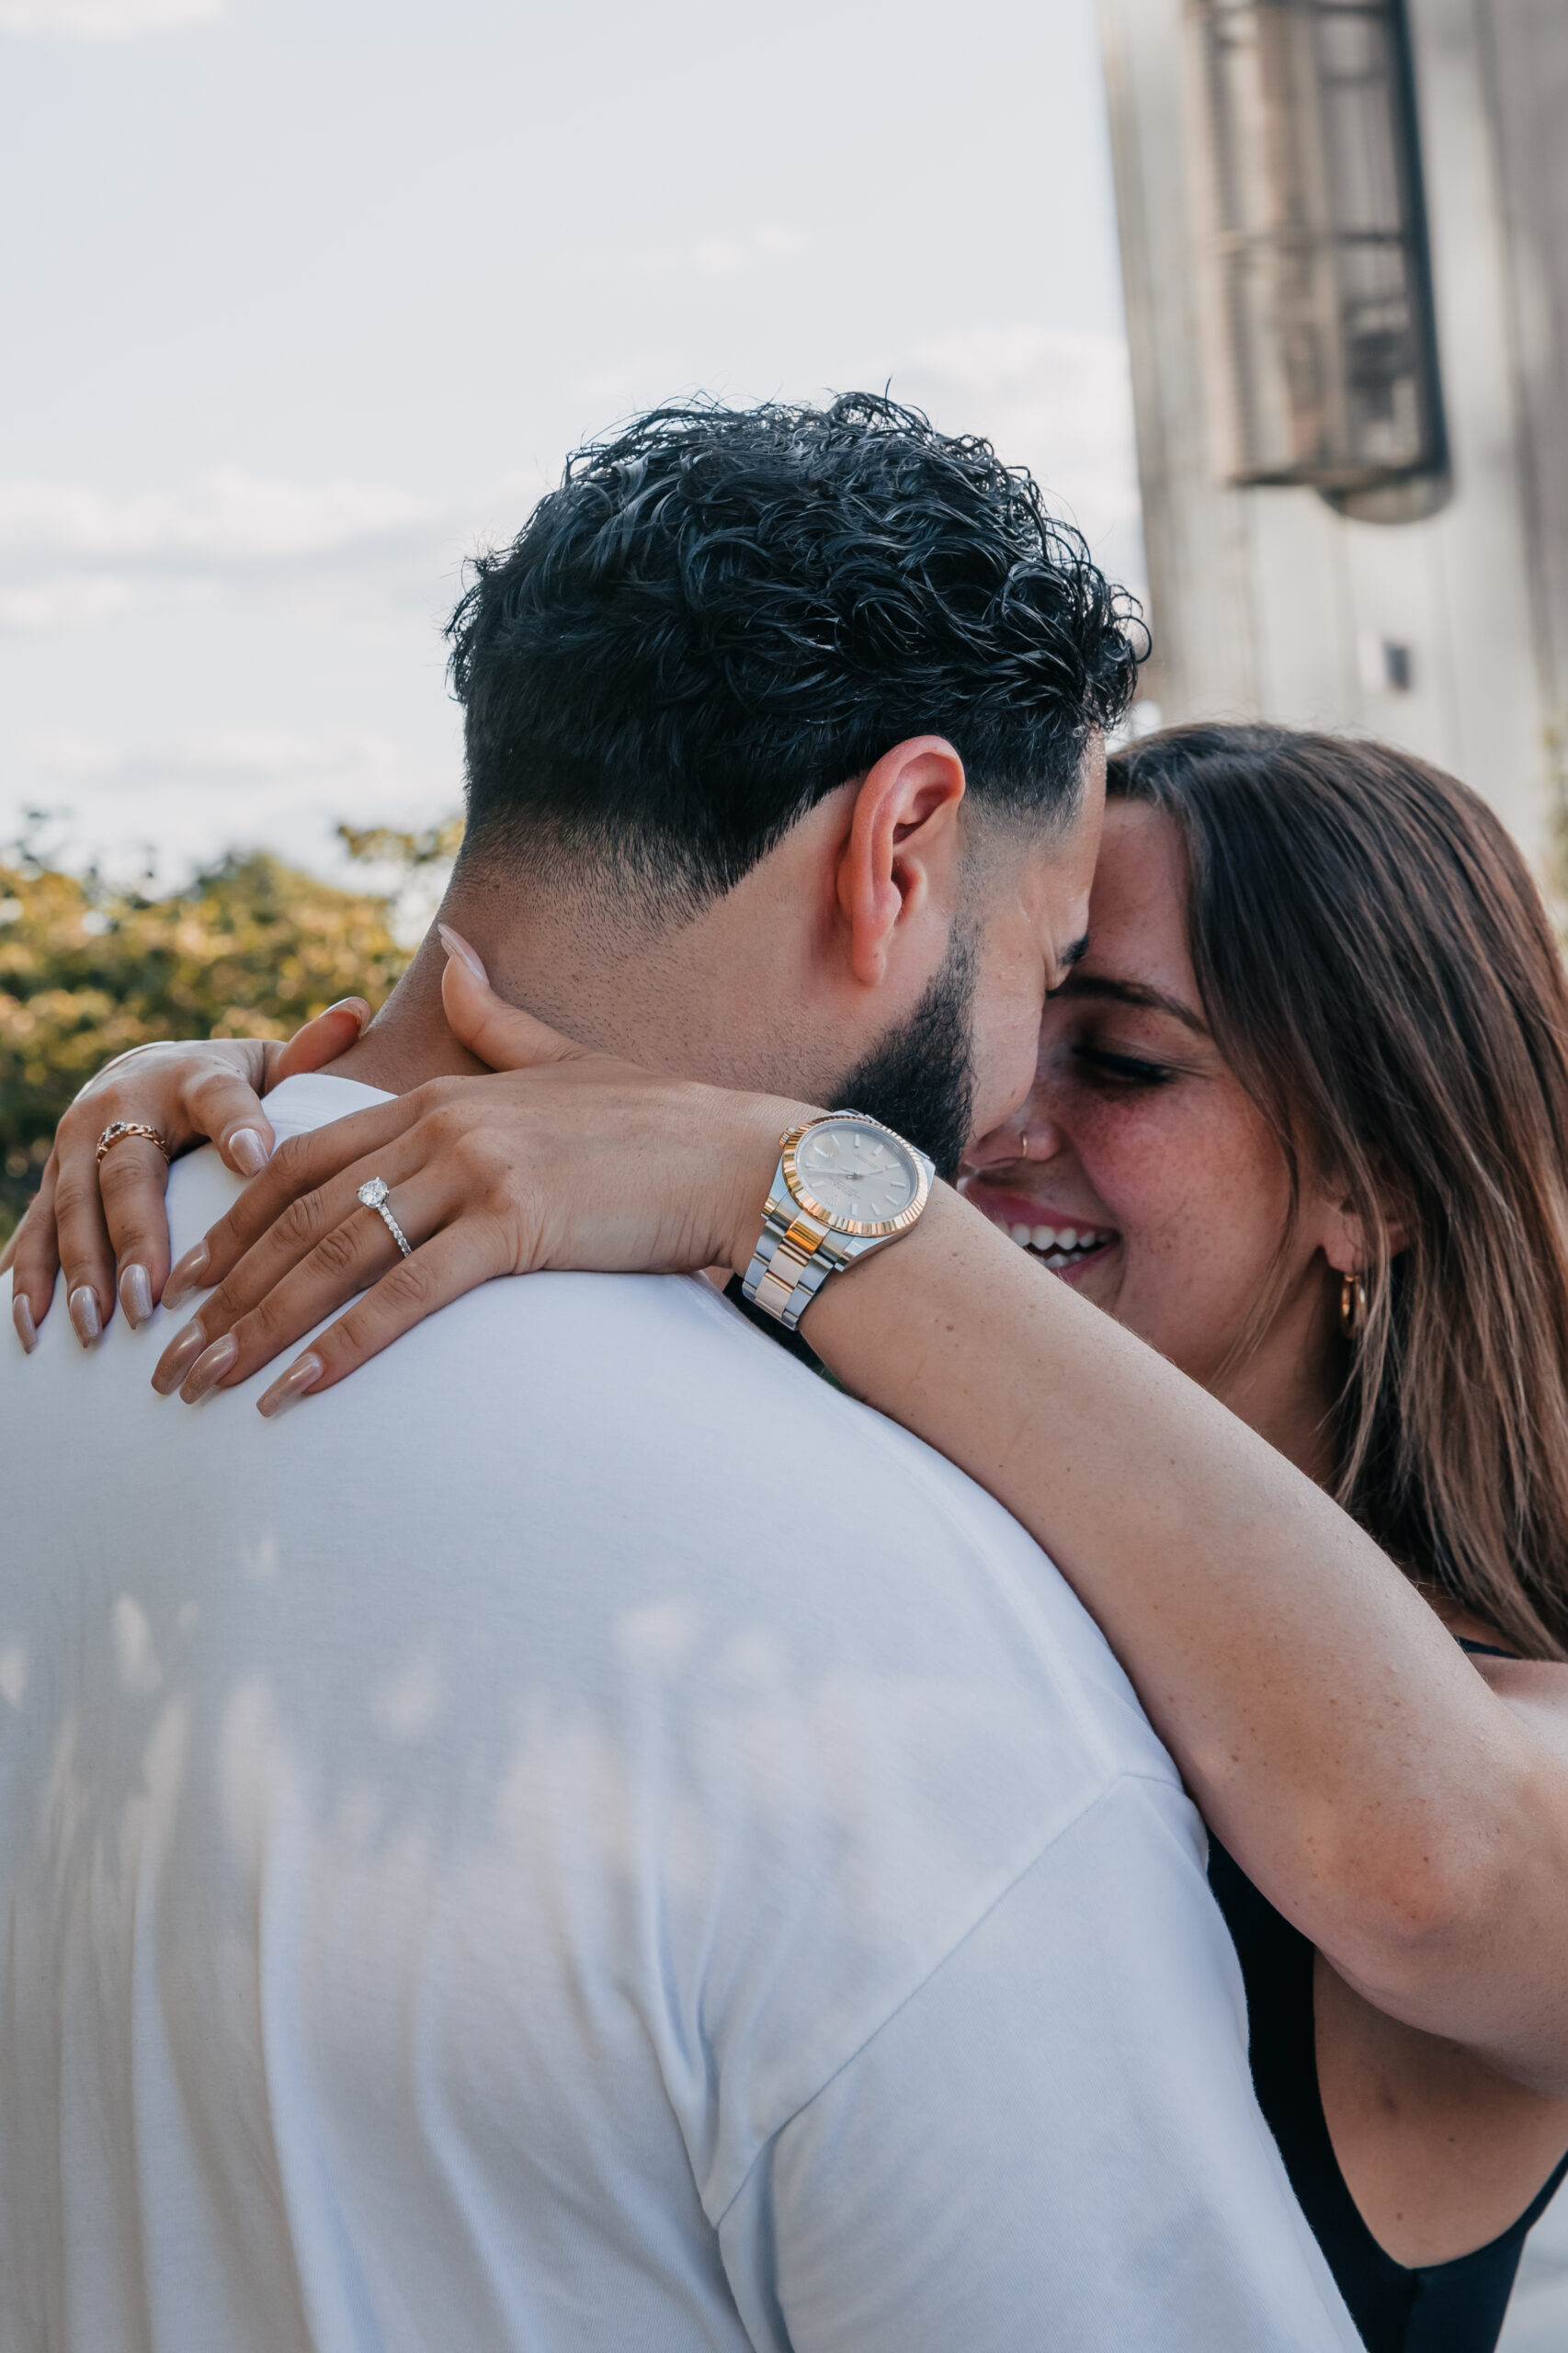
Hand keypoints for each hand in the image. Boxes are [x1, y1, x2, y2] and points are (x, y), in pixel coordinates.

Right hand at [4, 1000, 368, 1352]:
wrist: (147, 1074)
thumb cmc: (230, 1087)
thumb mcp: (268, 1068)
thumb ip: (310, 1055)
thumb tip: (356, 1011)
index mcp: (193, 1078)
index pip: (220, 1099)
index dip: (238, 1125)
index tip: (256, 1161)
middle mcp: (122, 1104)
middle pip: (126, 1173)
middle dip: (135, 1238)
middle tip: (150, 1300)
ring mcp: (76, 1144)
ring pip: (69, 1209)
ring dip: (79, 1273)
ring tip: (97, 1329)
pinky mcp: (50, 1180)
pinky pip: (32, 1233)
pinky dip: (27, 1283)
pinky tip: (32, 1332)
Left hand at [150, 930, 804, 1414]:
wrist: (742, 1157)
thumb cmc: (660, 1122)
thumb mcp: (561, 1055)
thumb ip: (493, 1015)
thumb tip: (451, 944)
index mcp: (442, 1095)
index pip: (307, 1162)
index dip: (238, 1221)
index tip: (188, 1276)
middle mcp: (442, 1127)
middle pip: (301, 1215)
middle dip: (225, 1291)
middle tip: (170, 1356)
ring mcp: (475, 1174)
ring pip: (335, 1257)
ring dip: (259, 1329)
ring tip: (205, 1384)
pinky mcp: (514, 1227)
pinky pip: (406, 1297)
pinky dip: (344, 1348)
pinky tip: (297, 1391)